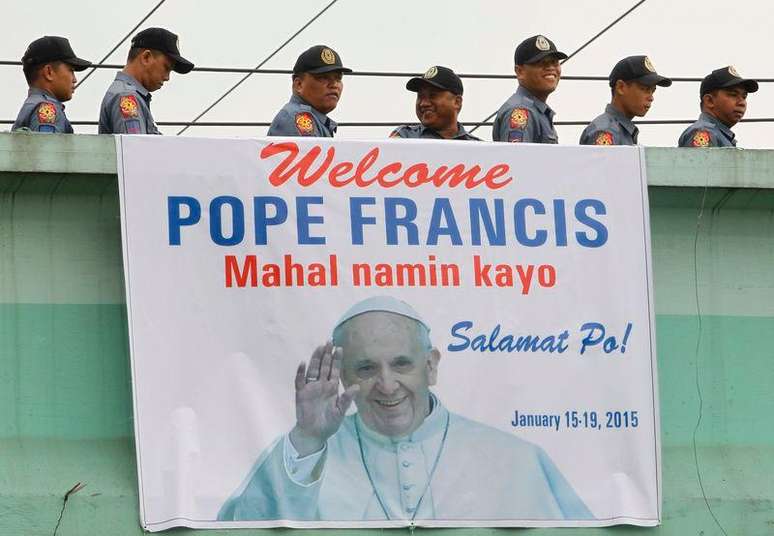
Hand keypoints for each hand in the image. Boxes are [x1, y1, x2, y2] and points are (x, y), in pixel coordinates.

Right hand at [289, 341, 358, 456]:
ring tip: (319, 348)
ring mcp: (310, 388)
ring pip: (313, 370)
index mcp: (332, 388)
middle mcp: (321, 385)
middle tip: (329, 341)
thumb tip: (357, 387)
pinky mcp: (301, 394)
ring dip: (315, 359)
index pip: (334, 370)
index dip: (336, 359)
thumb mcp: (340, 411)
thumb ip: (347, 399)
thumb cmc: (329, 423)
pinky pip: (300, 381)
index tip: (340, 348)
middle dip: (326, 354)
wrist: (314, 434)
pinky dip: (301, 372)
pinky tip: (303, 363)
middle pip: (324, 366)